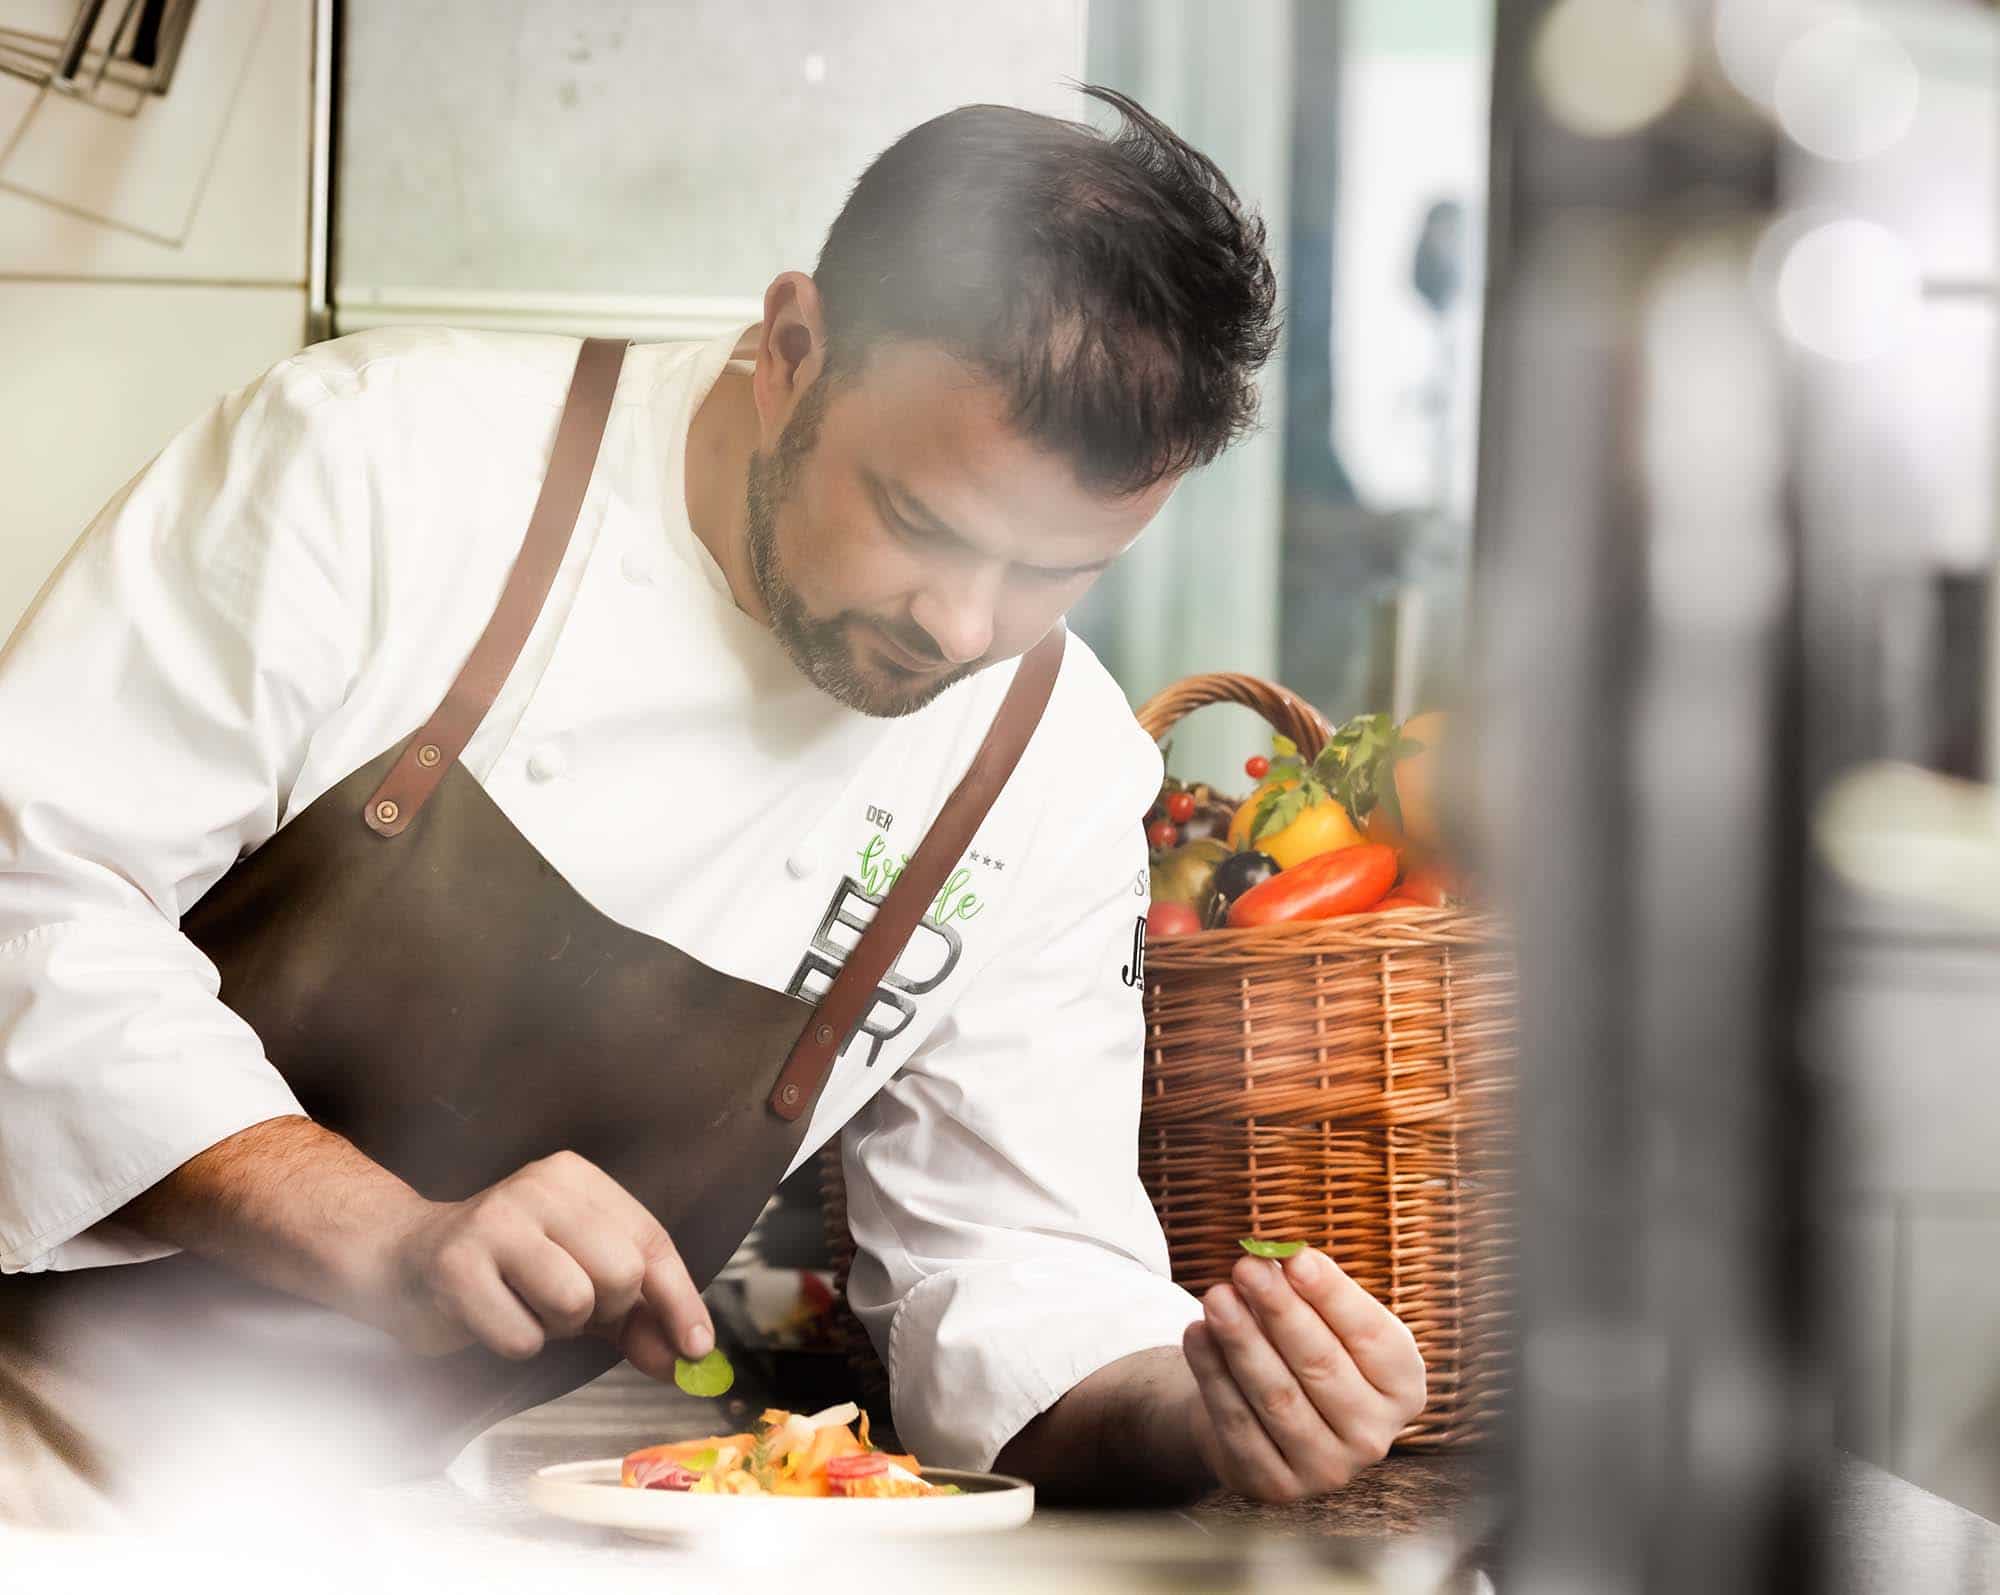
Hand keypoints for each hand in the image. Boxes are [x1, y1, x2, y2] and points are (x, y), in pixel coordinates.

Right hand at [362, 1149, 711, 1371]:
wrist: (401, 1261)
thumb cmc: (505, 1271)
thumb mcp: (581, 1281)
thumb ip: (637, 1318)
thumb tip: (687, 1361)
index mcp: (578, 1179)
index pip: (652, 1241)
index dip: (679, 1301)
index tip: (698, 1350)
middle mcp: (540, 1186)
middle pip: (622, 1273)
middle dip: (604, 1312)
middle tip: (566, 1306)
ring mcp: (495, 1221)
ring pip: (575, 1302)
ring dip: (556, 1327)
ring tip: (525, 1304)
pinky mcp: (456, 1265)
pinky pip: (523, 1336)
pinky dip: (515, 1343)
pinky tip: (489, 1314)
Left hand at [1180, 1246, 1425, 1501]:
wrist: (1267, 1417)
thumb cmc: (1308, 1351)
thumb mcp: (1326, 1321)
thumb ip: (1311, 1292)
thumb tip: (1278, 1258)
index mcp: (1403, 1387)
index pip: (1370, 1336)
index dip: (1333, 1296)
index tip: (1296, 1259)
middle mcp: (1374, 1435)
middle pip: (1322, 1366)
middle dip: (1280, 1312)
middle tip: (1246, 1268)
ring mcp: (1328, 1468)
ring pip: (1277, 1397)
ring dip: (1242, 1342)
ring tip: (1216, 1298)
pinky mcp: (1277, 1485)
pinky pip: (1239, 1424)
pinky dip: (1213, 1376)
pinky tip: (1196, 1334)